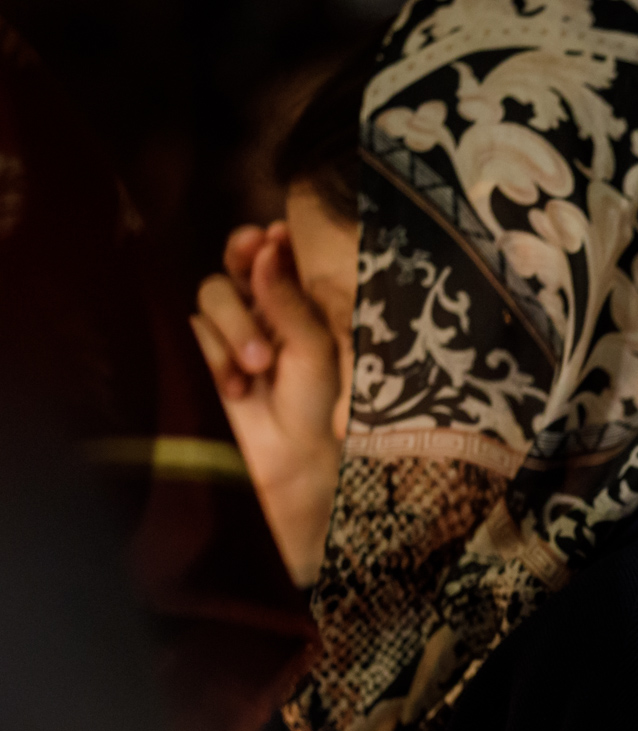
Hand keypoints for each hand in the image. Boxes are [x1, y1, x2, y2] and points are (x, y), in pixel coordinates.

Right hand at [189, 222, 344, 586]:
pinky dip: (213, 354)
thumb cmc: (321, 409)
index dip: (266, 241)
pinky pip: (192, 330)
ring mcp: (229, 333)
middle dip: (243, 266)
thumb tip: (265, 246)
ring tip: (259, 367)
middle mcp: (263, 311)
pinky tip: (235, 387)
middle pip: (235, 263)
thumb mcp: (317, 350)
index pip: (274, 255)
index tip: (272, 235)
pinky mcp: (201, 357)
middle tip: (254, 262)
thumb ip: (290, 301)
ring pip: (212, 294)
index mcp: (299, 304)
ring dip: (235, 326)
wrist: (292, 465)